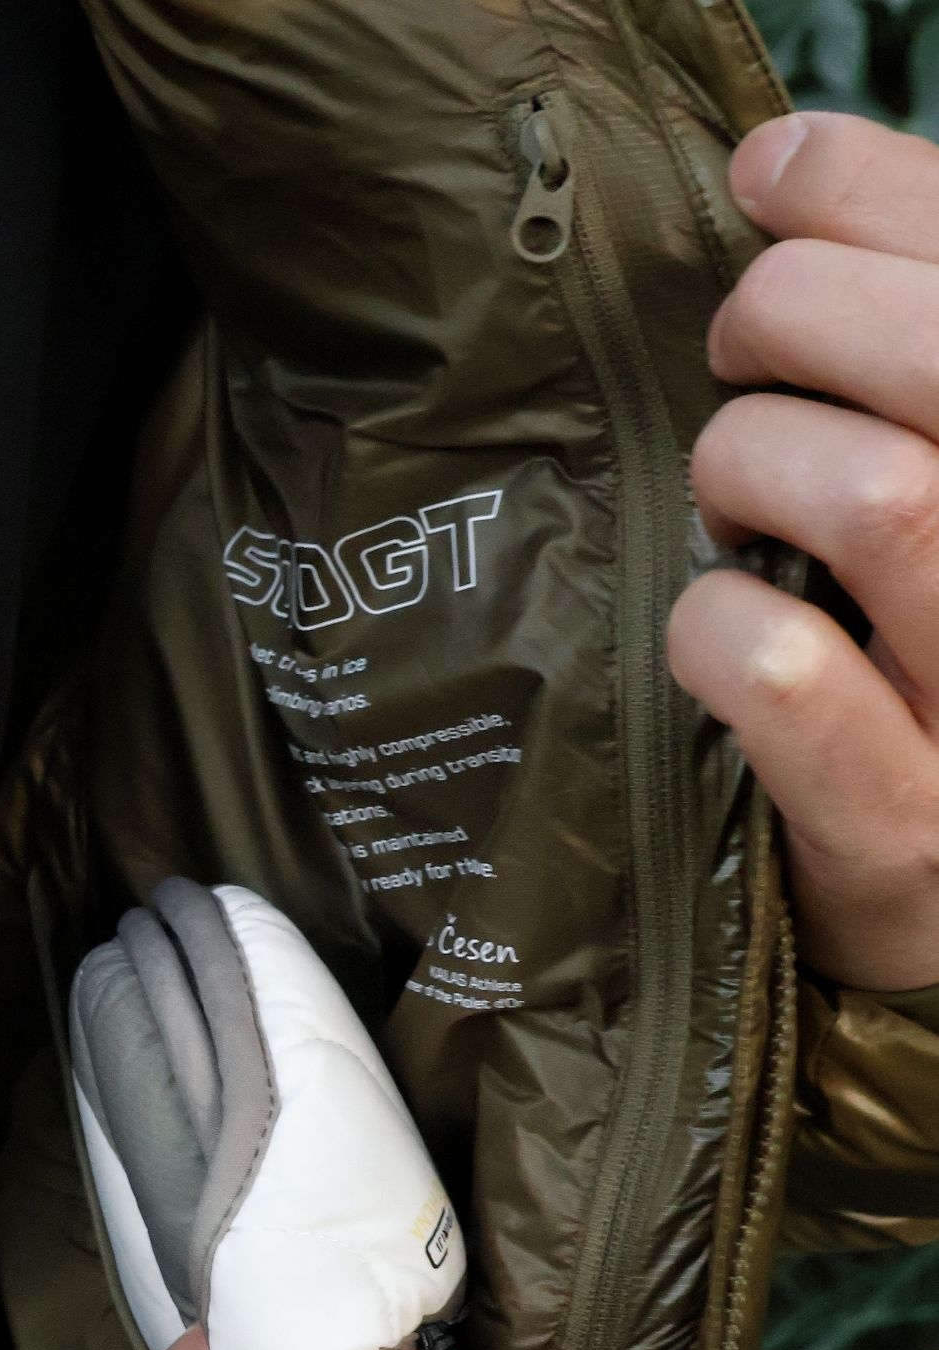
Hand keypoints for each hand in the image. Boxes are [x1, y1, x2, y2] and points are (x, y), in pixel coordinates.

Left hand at [667, 111, 938, 992]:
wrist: (935, 906)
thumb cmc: (920, 664)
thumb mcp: (933, 500)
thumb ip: (896, 358)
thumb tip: (784, 167)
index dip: (875, 191)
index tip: (770, 172)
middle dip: (793, 319)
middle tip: (735, 361)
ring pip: (882, 498)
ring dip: (756, 466)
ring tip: (730, 500)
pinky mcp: (902, 826)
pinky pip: (784, 674)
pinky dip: (714, 627)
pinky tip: (708, 628)